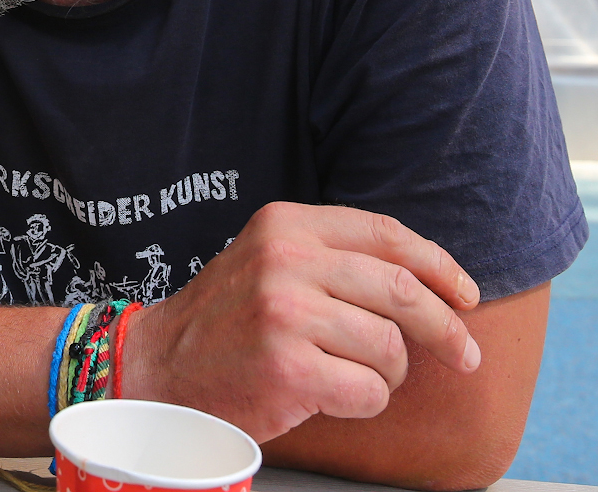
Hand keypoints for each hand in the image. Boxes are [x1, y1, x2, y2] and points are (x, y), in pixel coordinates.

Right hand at [121, 202, 480, 442]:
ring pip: (390, 346)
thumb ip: (333, 257)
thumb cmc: (228, 322)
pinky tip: (333, 398)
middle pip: (402, 290)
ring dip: (387, 373)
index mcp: (285, 225)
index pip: (386, 234)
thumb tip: (430, 280)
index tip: (467, 295)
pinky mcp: (287, 368)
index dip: (440, 265)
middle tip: (463, 356)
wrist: (160, 368)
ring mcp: (284, 314)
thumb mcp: (269, 262)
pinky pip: (370, 391)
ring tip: (353, 376)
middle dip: (446, 329)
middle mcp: (285, 260)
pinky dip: (365, 402)